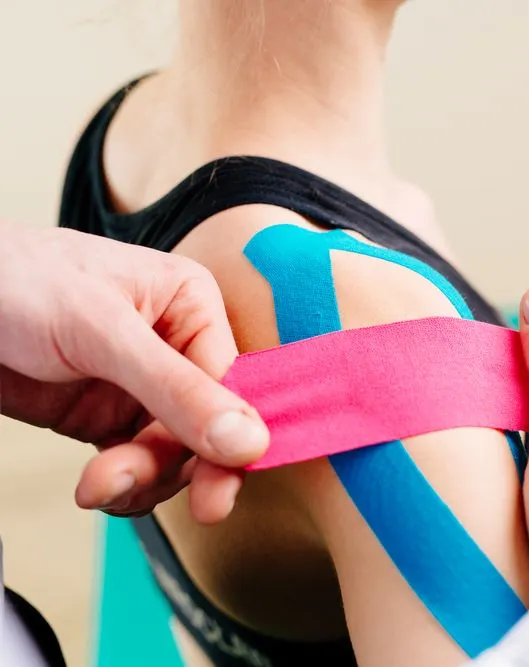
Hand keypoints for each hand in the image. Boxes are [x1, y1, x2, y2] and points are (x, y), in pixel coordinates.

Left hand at [0, 222, 267, 522]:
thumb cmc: (16, 280)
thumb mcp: (102, 331)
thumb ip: (176, 388)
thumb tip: (247, 440)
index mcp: (190, 306)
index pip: (230, 384)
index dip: (228, 439)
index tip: (220, 487)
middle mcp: (174, 346)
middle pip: (204, 426)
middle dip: (176, 464)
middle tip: (178, 503)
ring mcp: (139, 385)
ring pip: (171, 453)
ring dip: (142, 479)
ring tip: (100, 486)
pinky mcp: (105, 415)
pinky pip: (136, 464)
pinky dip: (123, 486)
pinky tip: (100, 490)